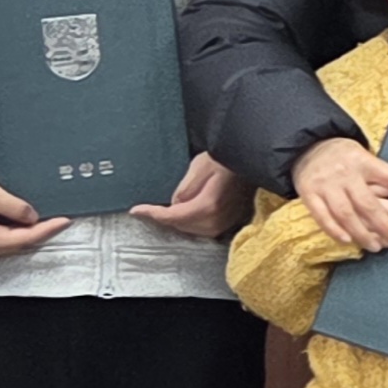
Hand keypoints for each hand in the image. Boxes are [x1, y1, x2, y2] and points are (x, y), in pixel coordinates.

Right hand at [0, 173, 68, 259]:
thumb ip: (15, 207)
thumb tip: (33, 216)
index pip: (27, 238)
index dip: (49, 229)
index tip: (65, 221)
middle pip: (23, 243)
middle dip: (42, 231)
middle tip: (60, 218)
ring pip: (15, 242)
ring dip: (30, 231)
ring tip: (47, 217)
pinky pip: (6, 239)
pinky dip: (18, 231)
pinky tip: (26, 220)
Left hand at [129, 150, 246, 239]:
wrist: (252, 159)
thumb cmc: (228, 158)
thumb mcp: (199, 166)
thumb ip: (184, 189)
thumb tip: (174, 205)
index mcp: (207, 205)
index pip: (172, 216)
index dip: (152, 214)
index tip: (136, 211)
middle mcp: (217, 219)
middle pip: (181, 226)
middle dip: (165, 217)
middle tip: (149, 208)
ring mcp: (226, 222)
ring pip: (192, 229)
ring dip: (179, 221)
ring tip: (167, 209)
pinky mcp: (231, 221)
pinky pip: (205, 228)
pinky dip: (192, 221)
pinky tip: (188, 211)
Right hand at [294, 136, 387, 253]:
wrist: (306, 146)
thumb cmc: (343, 156)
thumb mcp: (367, 158)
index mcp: (364, 161)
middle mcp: (346, 173)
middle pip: (369, 203)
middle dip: (387, 224)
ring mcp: (326, 185)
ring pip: (346, 213)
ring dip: (363, 233)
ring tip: (377, 246)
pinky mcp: (309, 194)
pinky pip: (322, 216)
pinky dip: (335, 230)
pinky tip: (348, 240)